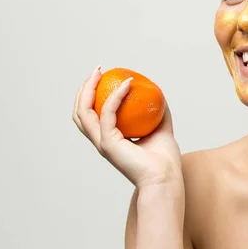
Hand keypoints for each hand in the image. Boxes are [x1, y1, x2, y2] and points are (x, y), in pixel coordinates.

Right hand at [73, 66, 182, 189]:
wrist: (166, 177)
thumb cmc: (165, 159)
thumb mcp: (161, 127)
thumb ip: (157, 111)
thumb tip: (157, 92)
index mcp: (109, 139)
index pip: (91, 115)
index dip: (91, 95)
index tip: (103, 76)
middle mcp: (101, 140)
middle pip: (80, 111)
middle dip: (84, 88)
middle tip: (97, 71)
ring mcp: (102, 142)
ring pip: (83, 112)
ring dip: (89, 88)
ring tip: (100, 72)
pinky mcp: (109, 143)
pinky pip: (108, 113)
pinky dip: (116, 96)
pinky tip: (127, 84)